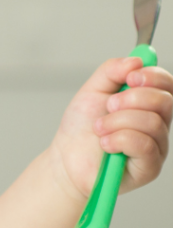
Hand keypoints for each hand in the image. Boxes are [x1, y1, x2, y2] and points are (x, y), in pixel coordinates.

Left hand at [49, 56, 172, 201]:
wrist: (66, 158)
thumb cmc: (81, 127)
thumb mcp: (92, 90)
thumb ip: (112, 71)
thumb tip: (136, 60)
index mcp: (146, 103)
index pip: (167, 84)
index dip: (153, 76)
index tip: (130, 78)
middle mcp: (157, 124)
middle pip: (164, 101)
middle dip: (131, 99)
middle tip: (108, 106)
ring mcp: (156, 146)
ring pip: (151, 123)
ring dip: (116, 122)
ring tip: (99, 128)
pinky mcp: (149, 167)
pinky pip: (144, 146)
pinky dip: (118, 140)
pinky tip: (105, 144)